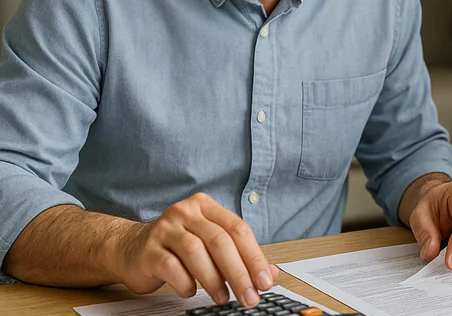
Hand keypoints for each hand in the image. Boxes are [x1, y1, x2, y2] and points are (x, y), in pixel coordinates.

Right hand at [114, 193, 278, 307]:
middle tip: (249, 296)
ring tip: (223, 298)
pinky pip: (172, 267)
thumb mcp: (209, 244)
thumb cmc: (176, 246)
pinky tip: (191, 291)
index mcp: (206, 206)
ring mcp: (164, 229)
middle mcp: (185, 212)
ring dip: (214, 281)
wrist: (129, 248)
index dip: (255, 257)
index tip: (265, 281)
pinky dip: (186, 283)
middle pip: (220, 241)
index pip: (238, 229)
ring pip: (197, 253)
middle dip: (239, 273)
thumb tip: (270, 274)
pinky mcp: (148, 250)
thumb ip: (239, 255)